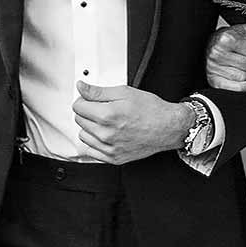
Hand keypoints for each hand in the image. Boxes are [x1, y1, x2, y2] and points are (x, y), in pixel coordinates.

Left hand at [72, 81, 193, 162]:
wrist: (168, 128)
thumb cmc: (151, 110)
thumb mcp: (125, 92)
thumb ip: (99, 91)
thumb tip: (82, 88)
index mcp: (108, 115)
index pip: (78, 107)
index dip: (84, 99)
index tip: (89, 99)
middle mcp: (107, 134)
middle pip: (79, 120)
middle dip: (87, 112)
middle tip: (102, 108)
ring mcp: (109, 148)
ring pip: (83, 136)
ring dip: (90, 127)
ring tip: (105, 121)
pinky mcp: (113, 158)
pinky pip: (91, 151)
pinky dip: (95, 142)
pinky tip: (106, 135)